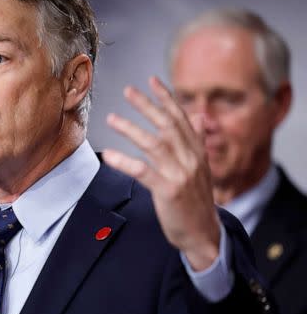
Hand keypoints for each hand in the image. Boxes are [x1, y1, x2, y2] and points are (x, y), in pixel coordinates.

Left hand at [102, 76, 219, 270]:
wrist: (204, 233)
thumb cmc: (197, 200)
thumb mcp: (201, 167)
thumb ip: (196, 140)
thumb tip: (196, 116)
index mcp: (197, 151)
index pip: (181, 118)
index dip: (165, 97)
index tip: (152, 80)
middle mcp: (190, 159)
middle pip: (166, 125)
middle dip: (147, 105)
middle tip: (128, 91)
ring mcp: (180, 174)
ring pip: (154, 144)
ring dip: (131, 129)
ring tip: (111, 119)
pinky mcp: (168, 191)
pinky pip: (143, 171)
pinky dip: (124, 162)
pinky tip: (109, 155)